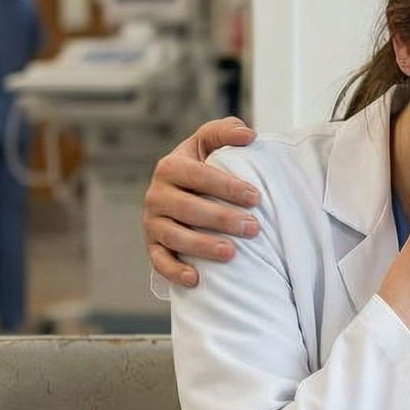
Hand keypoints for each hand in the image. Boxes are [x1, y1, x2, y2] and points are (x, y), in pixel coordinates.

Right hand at [142, 117, 259, 286]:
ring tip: (232, 253)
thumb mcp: (211, 143)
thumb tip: (249, 136)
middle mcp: (157, 194)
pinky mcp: (153, 246)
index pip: (196, 175)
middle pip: (187, 208)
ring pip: (174, 236)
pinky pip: (159, 261)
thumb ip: (226, 131)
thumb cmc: (206, 166)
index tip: (256, 197)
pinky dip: (174, 271)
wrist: (185, 191)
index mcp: (171, 167)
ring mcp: (153, 222)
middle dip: (221, 219)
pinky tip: (196, 279)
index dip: (226, 185)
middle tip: (253, 228)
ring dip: (202, 246)